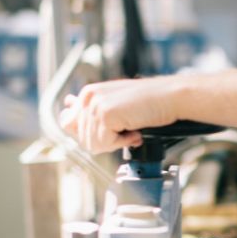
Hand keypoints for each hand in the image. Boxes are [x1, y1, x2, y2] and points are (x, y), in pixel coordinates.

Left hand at [59, 76, 182, 153]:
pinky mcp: (106, 114)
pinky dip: (122, 143)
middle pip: (82, 139)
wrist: (171, 97)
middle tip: (127, 130)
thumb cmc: (150, 102)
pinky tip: (135, 131)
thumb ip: (90, 110)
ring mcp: (95, 105)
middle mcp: (88, 97)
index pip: (69, 124)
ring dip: (116, 143)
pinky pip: (105, 144)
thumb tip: (65, 112)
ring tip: (133, 129)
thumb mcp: (115, 105)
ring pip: (92, 144)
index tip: (112, 129)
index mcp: (88, 93)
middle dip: (106, 141)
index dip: (91, 134)